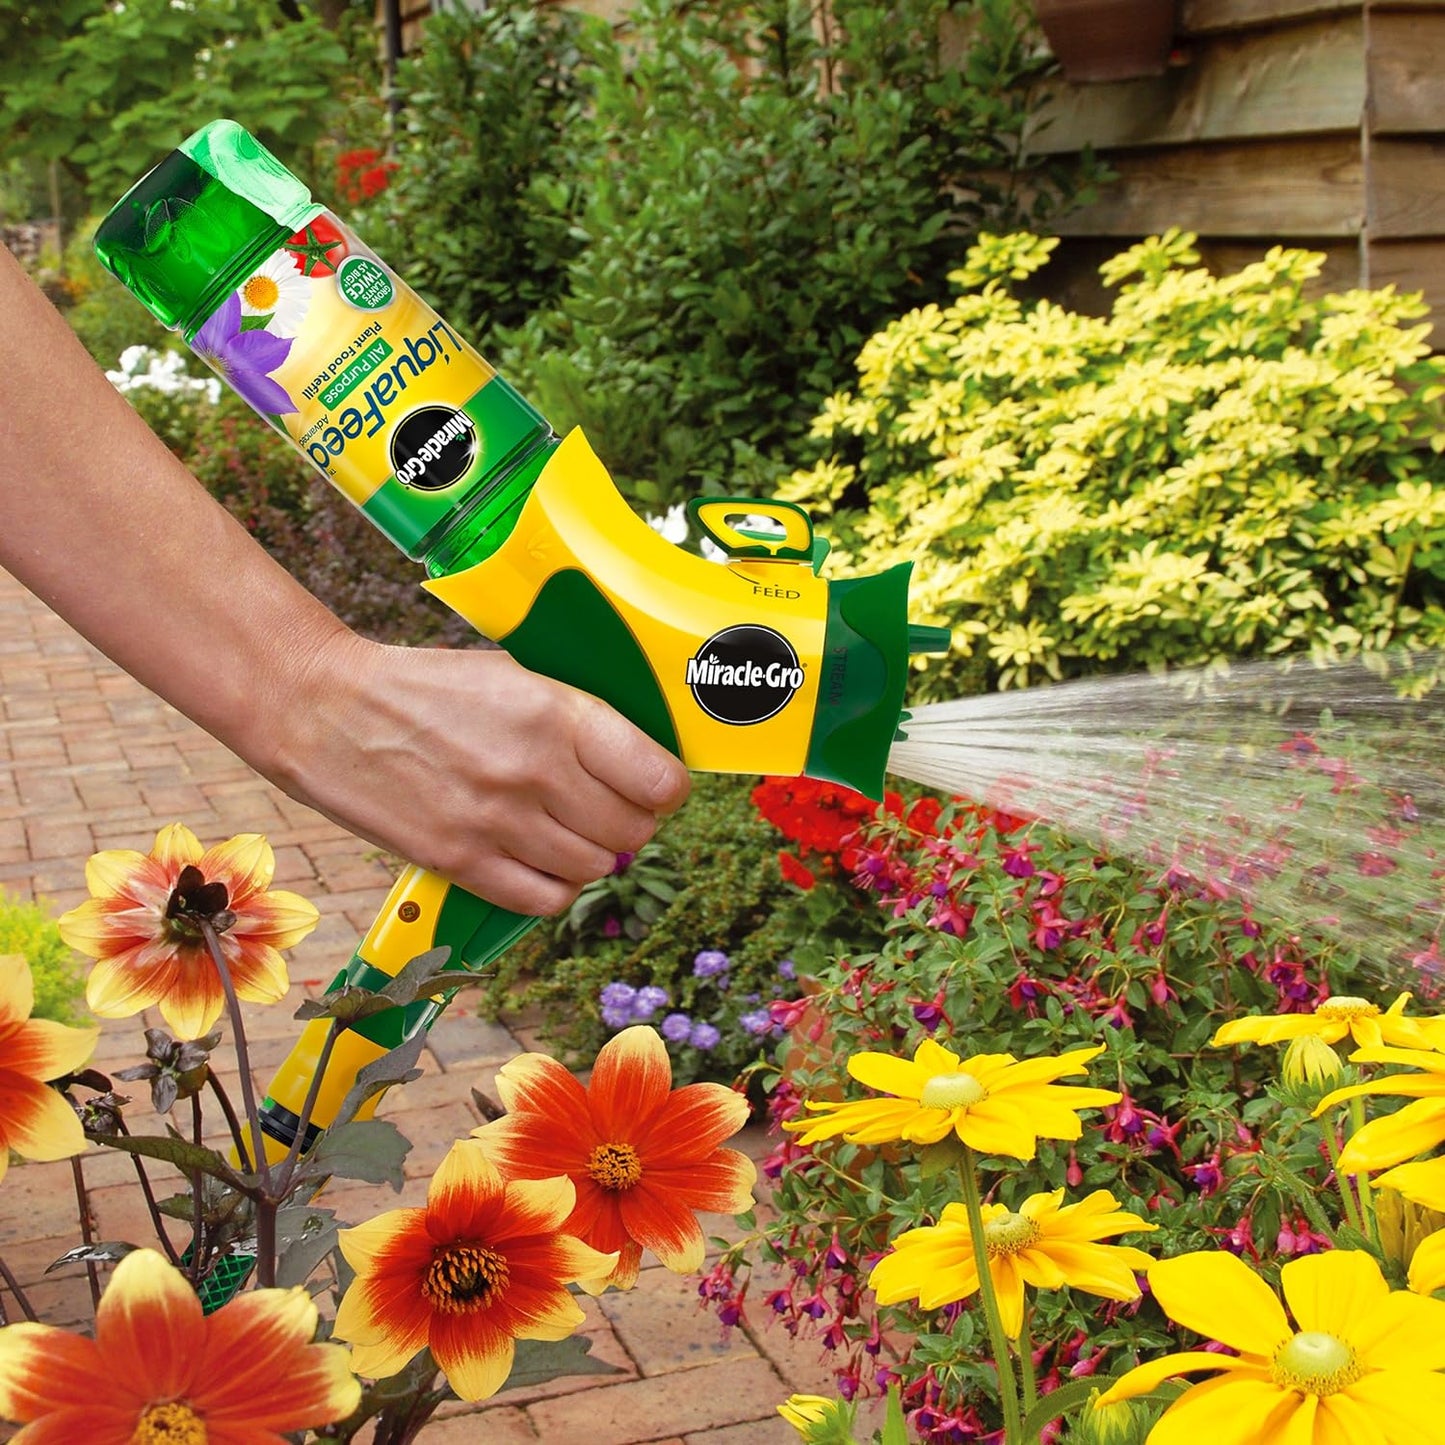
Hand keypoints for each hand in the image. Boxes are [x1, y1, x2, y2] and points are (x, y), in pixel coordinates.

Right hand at [260, 633, 691, 915]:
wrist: (326, 709)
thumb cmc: (426, 688)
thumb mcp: (514, 675)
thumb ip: (577, 719)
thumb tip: (639, 761)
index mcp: (557, 713)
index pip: (658, 780)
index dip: (667, 789)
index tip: (657, 788)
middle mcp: (535, 771)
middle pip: (632, 832)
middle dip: (632, 824)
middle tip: (610, 810)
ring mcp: (497, 822)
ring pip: (593, 869)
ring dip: (592, 856)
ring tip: (568, 832)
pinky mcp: (460, 862)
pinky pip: (543, 900)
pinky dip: (554, 887)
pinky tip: (539, 861)